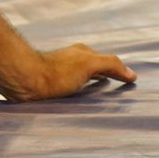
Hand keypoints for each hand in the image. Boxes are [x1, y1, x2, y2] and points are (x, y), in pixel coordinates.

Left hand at [0, 42, 136, 101]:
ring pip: (82, 81)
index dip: (118, 71)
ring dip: (92, 88)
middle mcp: (72, 60)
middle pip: (94, 70)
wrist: (26, 81)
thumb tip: (132, 73)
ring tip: (101, 101)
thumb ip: (111, 65)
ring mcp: (61, 73)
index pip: (107, 62)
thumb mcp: (89, 64)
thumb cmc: (57, 73)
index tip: (129, 82)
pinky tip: (79, 104)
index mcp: (82, 53)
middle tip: (118, 91)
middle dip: (106, 78)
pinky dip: (80, 96)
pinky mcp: (51, 86)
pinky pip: (71, 91)